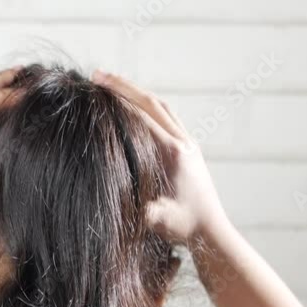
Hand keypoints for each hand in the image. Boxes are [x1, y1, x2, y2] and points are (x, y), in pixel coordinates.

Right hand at [91, 70, 228, 243]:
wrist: (211, 231)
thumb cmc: (184, 227)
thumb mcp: (159, 220)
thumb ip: (143, 209)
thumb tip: (116, 198)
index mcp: (173, 153)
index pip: (142, 115)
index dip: (118, 98)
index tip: (95, 86)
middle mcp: (183, 142)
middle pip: (152, 102)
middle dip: (123, 86)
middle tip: (97, 74)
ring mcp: (188, 143)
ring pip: (162, 107)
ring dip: (136, 93)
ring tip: (112, 85)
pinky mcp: (189, 148)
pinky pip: (167, 118)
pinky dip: (148, 106)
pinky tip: (133, 108)